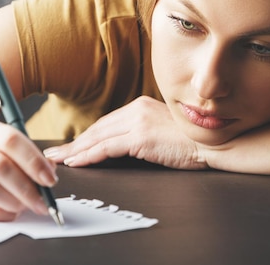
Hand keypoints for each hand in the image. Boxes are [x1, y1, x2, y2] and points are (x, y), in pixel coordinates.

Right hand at [0, 121, 57, 220]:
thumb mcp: (9, 152)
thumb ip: (31, 159)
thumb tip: (50, 171)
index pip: (12, 140)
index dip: (33, 161)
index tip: (50, 179)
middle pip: (1, 166)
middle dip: (27, 188)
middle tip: (43, 202)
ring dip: (14, 201)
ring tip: (25, 207)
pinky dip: (1, 213)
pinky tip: (11, 213)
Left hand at [44, 96, 207, 169]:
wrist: (214, 141)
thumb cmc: (194, 138)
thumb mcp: (164, 128)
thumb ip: (145, 130)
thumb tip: (129, 143)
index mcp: (142, 105)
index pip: (107, 123)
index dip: (86, 135)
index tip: (72, 144)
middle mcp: (137, 109)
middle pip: (97, 128)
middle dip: (74, 142)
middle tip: (55, 153)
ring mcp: (138, 122)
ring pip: (97, 138)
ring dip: (75, 150)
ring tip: (58, 160)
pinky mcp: (141, 137)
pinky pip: (106, 148)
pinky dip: (88, 156)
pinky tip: (76, 162)